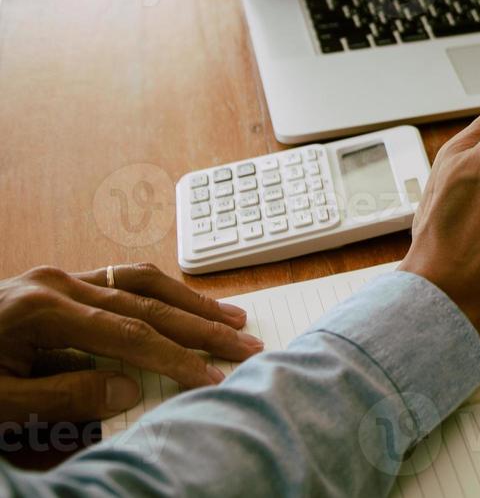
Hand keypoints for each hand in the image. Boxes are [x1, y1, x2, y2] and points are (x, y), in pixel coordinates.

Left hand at [0, 263, 259, 422]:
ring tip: (230, 318)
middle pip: (145, 301)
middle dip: (200, 326)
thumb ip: (63, 396)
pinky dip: (158, 293)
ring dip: (189, 301)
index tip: (210, 378)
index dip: (175, 358)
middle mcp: (55, 283)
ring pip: (140, 281)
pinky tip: (181, 305)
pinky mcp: (52, 283)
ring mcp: (54, 278)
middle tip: (245, 344)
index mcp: (41, 308)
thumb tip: (128, 385)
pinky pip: (119, 279)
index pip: (129, 333)